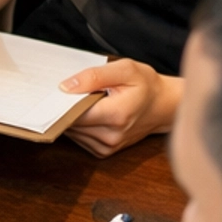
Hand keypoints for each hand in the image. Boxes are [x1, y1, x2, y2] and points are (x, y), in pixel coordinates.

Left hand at [62, 62, 180, 156]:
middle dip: (67, 108)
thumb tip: (65, 87)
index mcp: (116, 115)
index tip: (58, 90)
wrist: (163, 106)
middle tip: (72, 92)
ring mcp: (108, 147)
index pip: (73, 113)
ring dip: (73, 118)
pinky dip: (80, 126)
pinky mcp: (104, 151)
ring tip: (86, 101)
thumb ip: (94, 76)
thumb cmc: (146, 85)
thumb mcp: (125, 69)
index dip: (61, 102)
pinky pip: (80, 138)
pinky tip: (90, 113)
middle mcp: (111, 136)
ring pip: (73, 132)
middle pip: (71, 124)